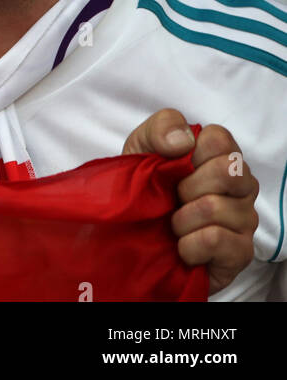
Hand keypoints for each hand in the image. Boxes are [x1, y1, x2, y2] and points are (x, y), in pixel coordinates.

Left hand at [123, 109, 258, 294]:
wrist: (134, 235)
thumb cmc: (144, 186)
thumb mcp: (142, 147)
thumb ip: (161, 128)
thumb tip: (183, 140)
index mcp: (221, 155)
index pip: (219, 139)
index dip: (188, 154)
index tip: (172, 169)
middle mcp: (241, 185)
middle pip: (227, 171)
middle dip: (185, 187)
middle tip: (173, 199)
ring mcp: (245, 218)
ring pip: (216, 208)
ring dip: (180, 219)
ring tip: (174, 224)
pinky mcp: (241, 251)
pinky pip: (215, 240)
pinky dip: (188, 244)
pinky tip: (183, 246)